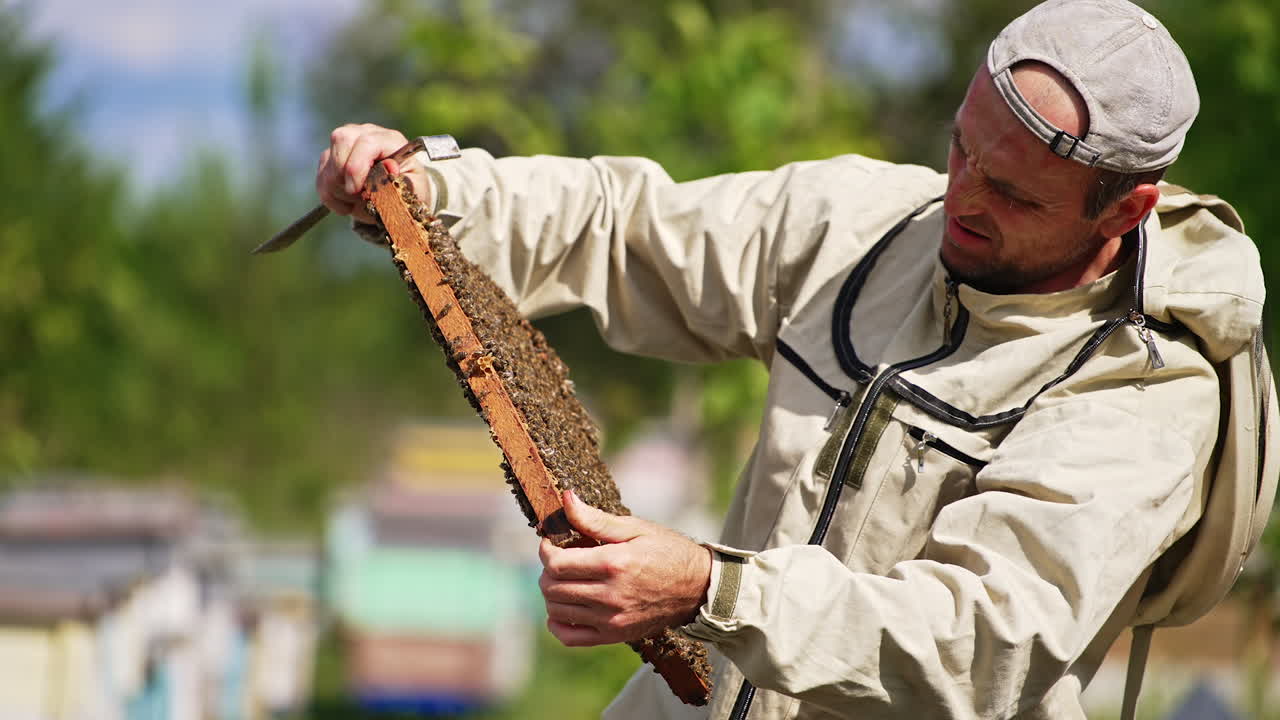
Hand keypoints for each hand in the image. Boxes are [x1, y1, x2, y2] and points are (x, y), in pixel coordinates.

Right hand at [316, 123, 432, 223]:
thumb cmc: (408, 190)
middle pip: (341, 140)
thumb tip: (390, 167)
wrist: (398, 195)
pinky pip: (321, 176)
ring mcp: (347, 143)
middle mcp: (366, 133)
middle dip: (343, 175)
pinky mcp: (332, 156)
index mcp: (390, 139)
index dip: (356, 167)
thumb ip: (402, 181)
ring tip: (357, 201)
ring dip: (338, 190)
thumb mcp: (413, 191)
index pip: (366, 143)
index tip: (355, 191)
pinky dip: (330, 196)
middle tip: (356, 197)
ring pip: (327, 161)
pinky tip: (347, 203)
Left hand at [538, 490, 712, 646]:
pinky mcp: (614, 635)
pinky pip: (569, 637)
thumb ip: (596, 519)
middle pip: (552, 587)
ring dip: (552, 593)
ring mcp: (611, 619)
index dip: (546, 550)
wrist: (697, 587)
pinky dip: (557, 623)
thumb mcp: (635, 528)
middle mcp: (610, 595)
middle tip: (559, 559)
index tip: (551, 542)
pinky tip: (565, 607)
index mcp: (614, 564)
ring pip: (556, 610)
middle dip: (547, 570)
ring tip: (565, 579)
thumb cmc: (667, 551)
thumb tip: (566, 500)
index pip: (557, 563)